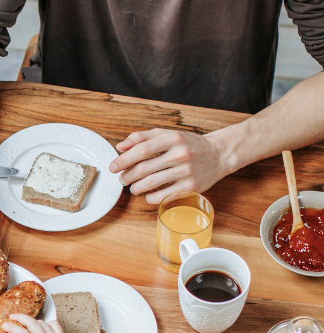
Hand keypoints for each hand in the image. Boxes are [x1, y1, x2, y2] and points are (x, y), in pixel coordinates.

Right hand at [0, 313, 79, 332]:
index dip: (12, 327)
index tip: (4, 324)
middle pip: (32, 323)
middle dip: (20, 317)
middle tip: (12, 316)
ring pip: (42, 322)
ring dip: (32, 320)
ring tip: (25, 323)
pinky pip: (54, 323)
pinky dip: (46, 322)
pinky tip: (42, 326)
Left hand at [109, 127, 228, 203]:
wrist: (219, 154)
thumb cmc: (189, 144)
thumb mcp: (167, 135)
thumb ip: (143, 138)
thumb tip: (120, 146)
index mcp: (172, 138)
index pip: (141, 150)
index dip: (123, 160)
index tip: (113, 167)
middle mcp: (180, 154)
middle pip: (143, 168)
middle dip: (127, 176)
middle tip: (122, 179)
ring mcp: (186, 171)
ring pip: (151, 184)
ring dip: (136, 188)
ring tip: (133, 187)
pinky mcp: (191, 186)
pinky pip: (162, 196)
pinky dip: (149, 197)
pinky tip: (148, 194)